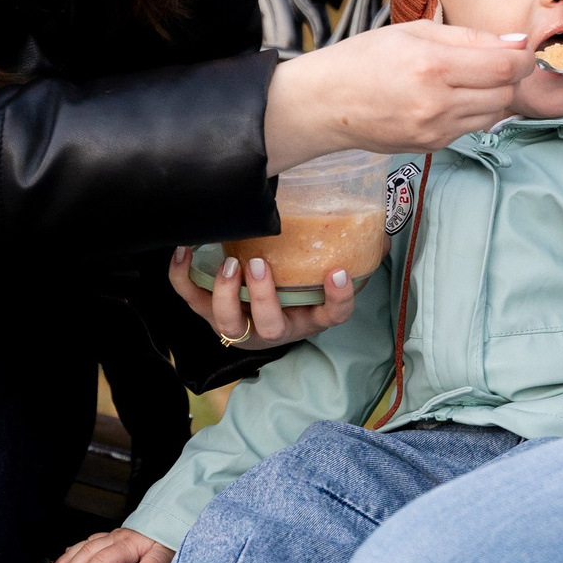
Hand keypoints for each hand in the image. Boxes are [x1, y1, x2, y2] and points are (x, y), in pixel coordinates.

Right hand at [50, 526, 171, 562]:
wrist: (176, 519)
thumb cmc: (172, 538)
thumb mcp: (168, 553)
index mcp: (127, 544)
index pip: (101, 560)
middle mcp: (116, 538)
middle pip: (87, 552)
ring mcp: (113, 536)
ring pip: (83, 544)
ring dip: (68, 559)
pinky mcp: (113, 537)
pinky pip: (89, 540)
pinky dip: (75, 549)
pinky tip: (66, 555)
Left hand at [170, 245, 357, 348]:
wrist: (257, 311)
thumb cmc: (295, 290)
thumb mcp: (321, 282)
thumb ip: (346, 260)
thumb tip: (381, 234)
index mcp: (306, 320)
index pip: (330, 315)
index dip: (337, 298)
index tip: (338, 272)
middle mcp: (272, 329)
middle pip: (271, 327)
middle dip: (264, 297)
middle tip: (260, 265)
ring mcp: (238, 324)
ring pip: (227, 322)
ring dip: (225, 294)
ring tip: (229, 265)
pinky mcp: (207, 312)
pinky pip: (190, 298)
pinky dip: (182, 276)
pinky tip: (183, 251)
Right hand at [263, 22, 535, 173]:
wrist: (324, 104)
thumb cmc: (365, 58)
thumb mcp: (414, 31)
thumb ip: (469, 37)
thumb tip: (515, 44)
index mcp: (434, 67)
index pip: (506, 67)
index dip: (524, 57)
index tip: (521, 50)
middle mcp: (438, 104)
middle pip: (506, 94)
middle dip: (510, 76)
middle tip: (494, 61)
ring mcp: (436, 131)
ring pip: (494, 114)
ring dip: (494, 95)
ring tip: (468, 78)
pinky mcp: (432, 147)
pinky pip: (472, 128)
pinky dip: (473, 111)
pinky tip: (450, 97)